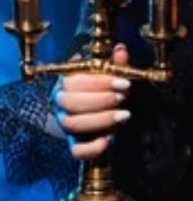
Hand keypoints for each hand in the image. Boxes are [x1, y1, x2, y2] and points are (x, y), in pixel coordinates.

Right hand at [53, 43, 130, 159]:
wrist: (104, 116)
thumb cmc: (106, 91)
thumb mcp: (112, 76)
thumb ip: (116, 64)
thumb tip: (120, 49)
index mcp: (66, 83)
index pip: (73, 81)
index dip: (98, 82)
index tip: (123, 83)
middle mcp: (61, 104)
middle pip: (70, 103)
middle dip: (100, 100)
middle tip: (122, 97)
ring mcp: (66, 125)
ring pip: (72, 124)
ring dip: (100, 119)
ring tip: (124, 115)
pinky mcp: (74, 144)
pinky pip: (76, 151)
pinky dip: (92, 147)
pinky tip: (109, 139)